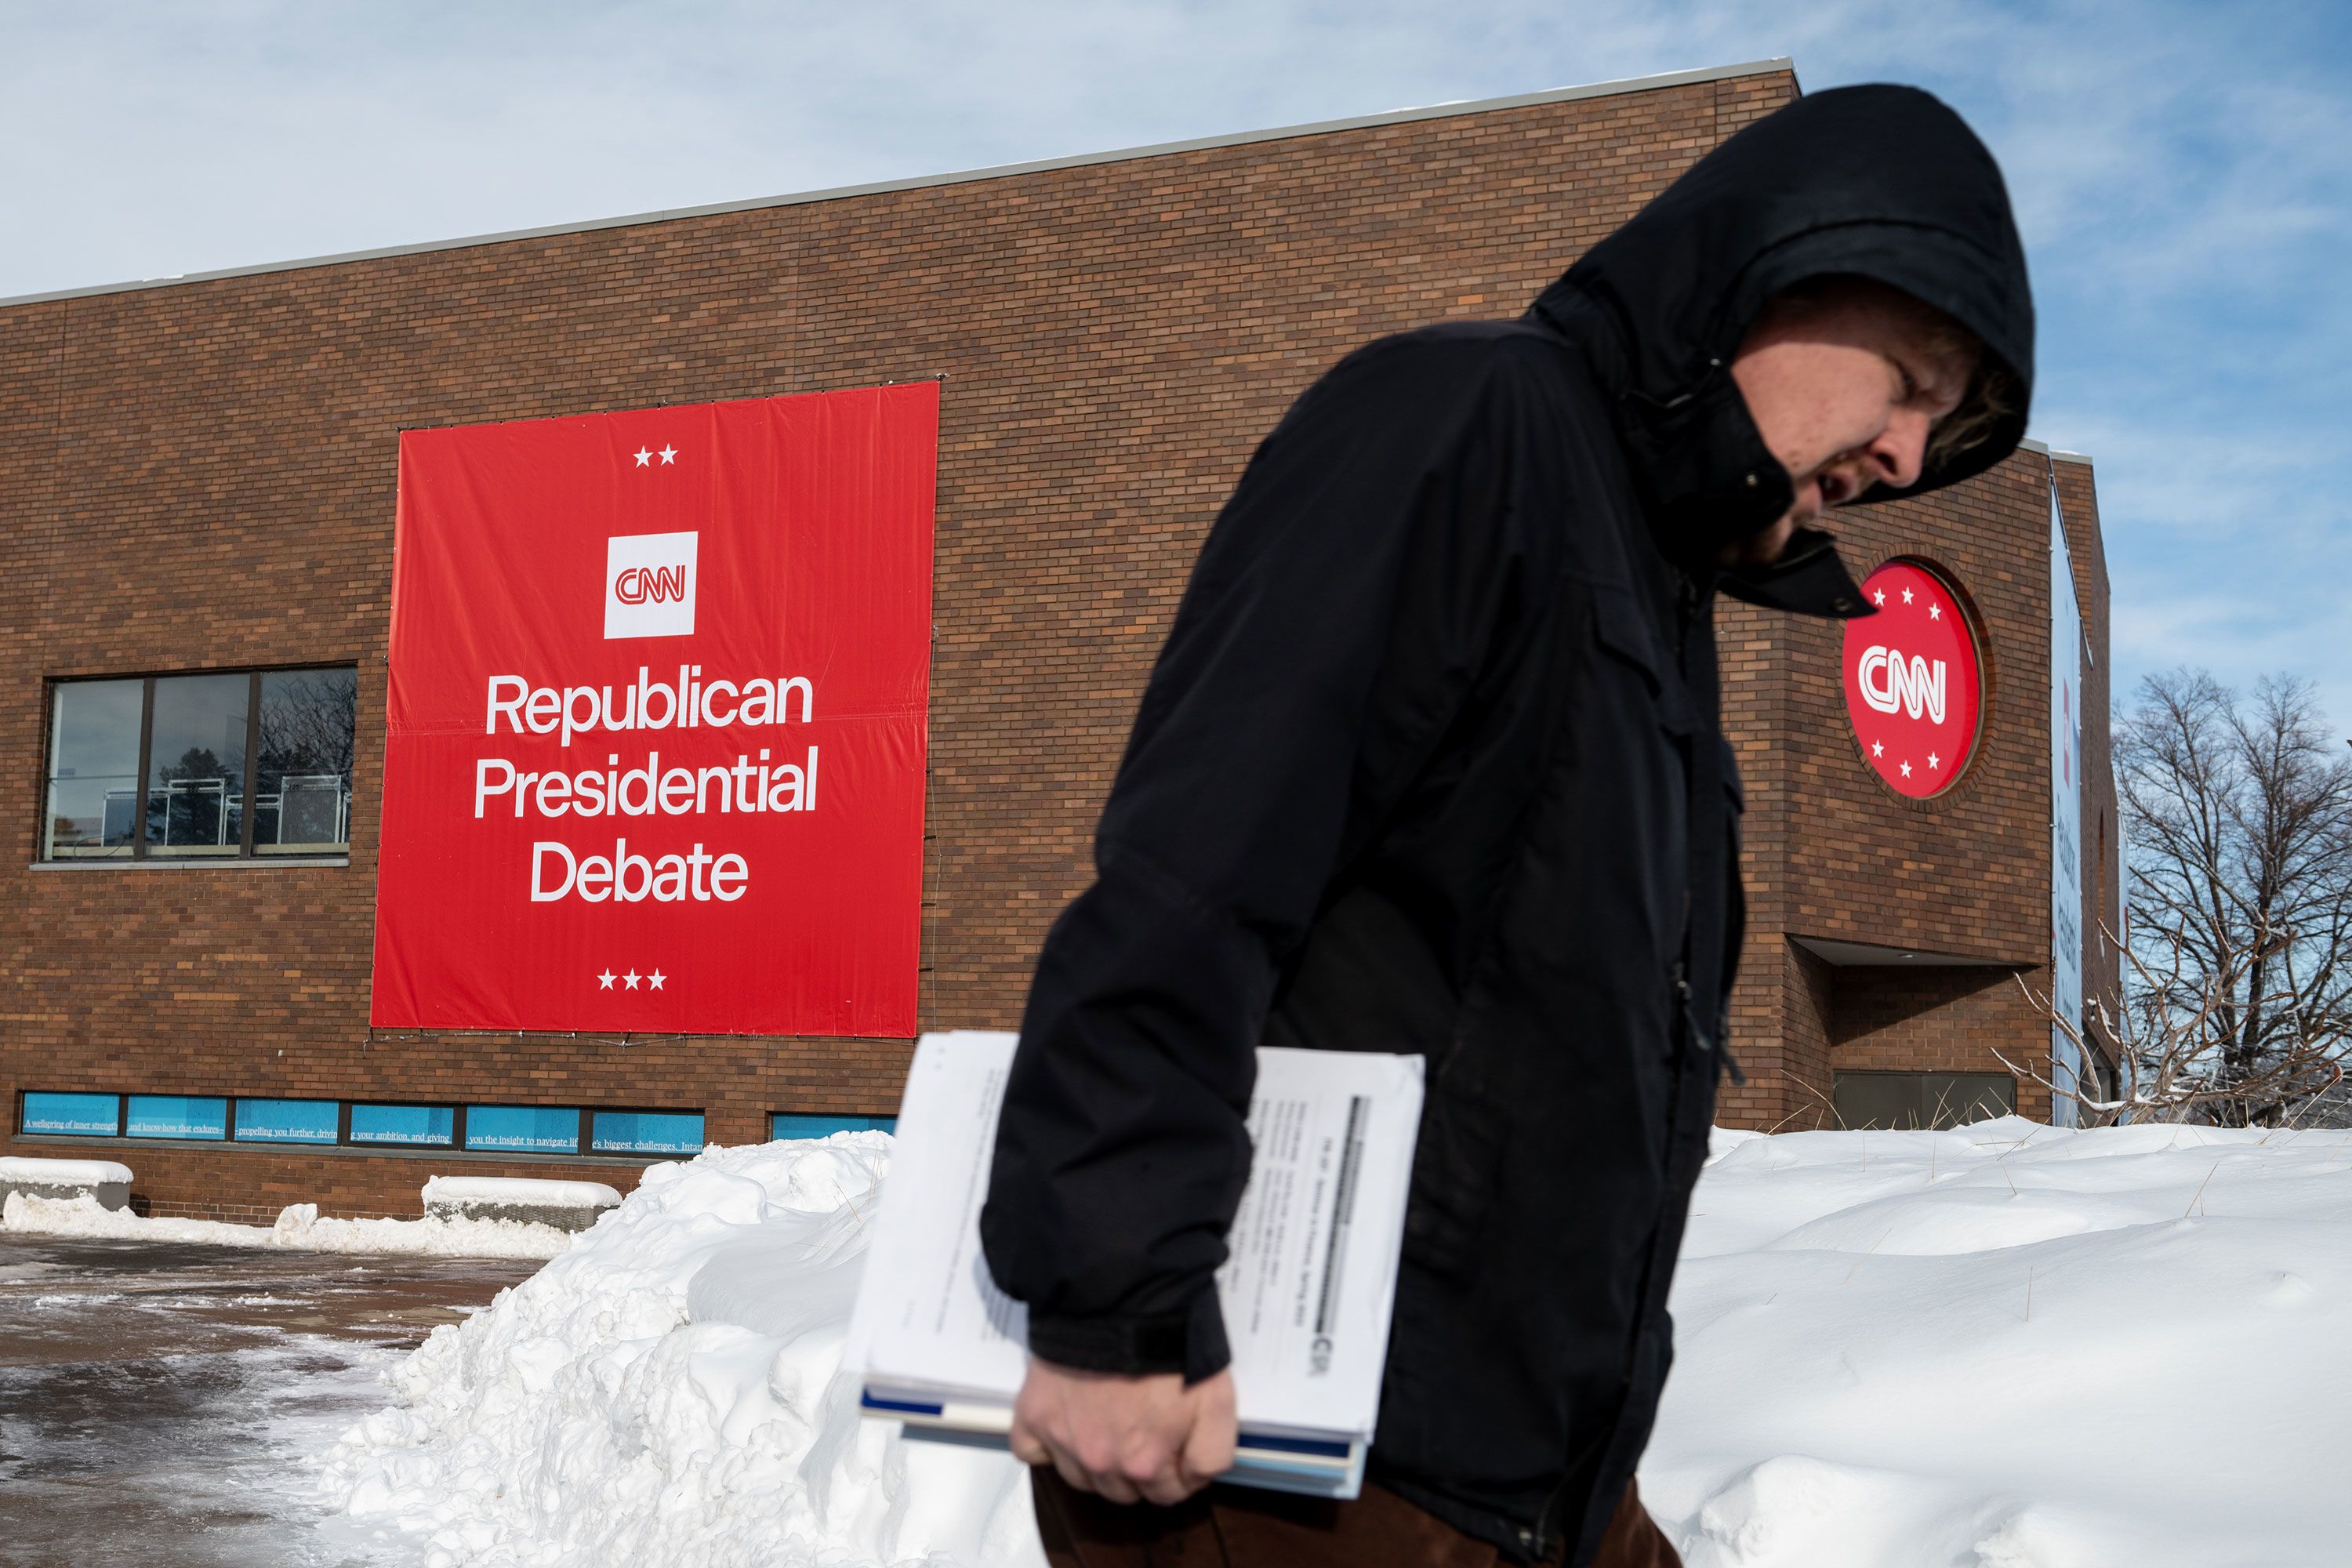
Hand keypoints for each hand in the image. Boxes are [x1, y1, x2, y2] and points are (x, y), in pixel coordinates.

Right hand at [1007, 1357, 1236, 1505]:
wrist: (1120, 1298)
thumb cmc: (1169, 1346)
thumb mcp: (1218, 1400)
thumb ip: (1212, 1454)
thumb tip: (1194, 1479)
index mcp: (1145, 1464)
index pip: (1165, 1494)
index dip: (1177, 1470)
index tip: (1178, 1443)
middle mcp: (1100, 1462)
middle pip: (1122, 1490)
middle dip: (1138, 1469)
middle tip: (1144, 1426)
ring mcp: (1062, 1441)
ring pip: (1081, 1478)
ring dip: (1096, 1462)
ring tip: (1108, 1421)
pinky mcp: (1033, 1415)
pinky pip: (1031, 1453)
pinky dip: (1046, 1447)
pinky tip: (1066, 1425)